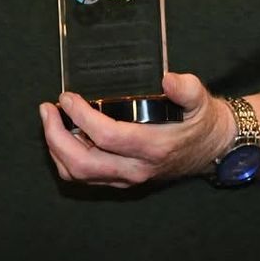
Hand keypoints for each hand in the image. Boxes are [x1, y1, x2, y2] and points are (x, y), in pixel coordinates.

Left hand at [39, 72, 233, 187]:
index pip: (107, 137)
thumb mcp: (200, 100)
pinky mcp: (121, 181)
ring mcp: (127, 178)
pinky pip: (84, 176)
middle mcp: (136, 169)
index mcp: (153, 147)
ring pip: (79, 174)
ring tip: (50, 120)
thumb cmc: (201, 121)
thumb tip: (168, 79)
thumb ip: (187, 88)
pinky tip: (63, 135)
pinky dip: (66, 158)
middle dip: (56, 137)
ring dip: (56, 149)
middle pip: (83, 164)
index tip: (67, 97)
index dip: (82, 117)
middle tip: (47, 110)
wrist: (212, 150)